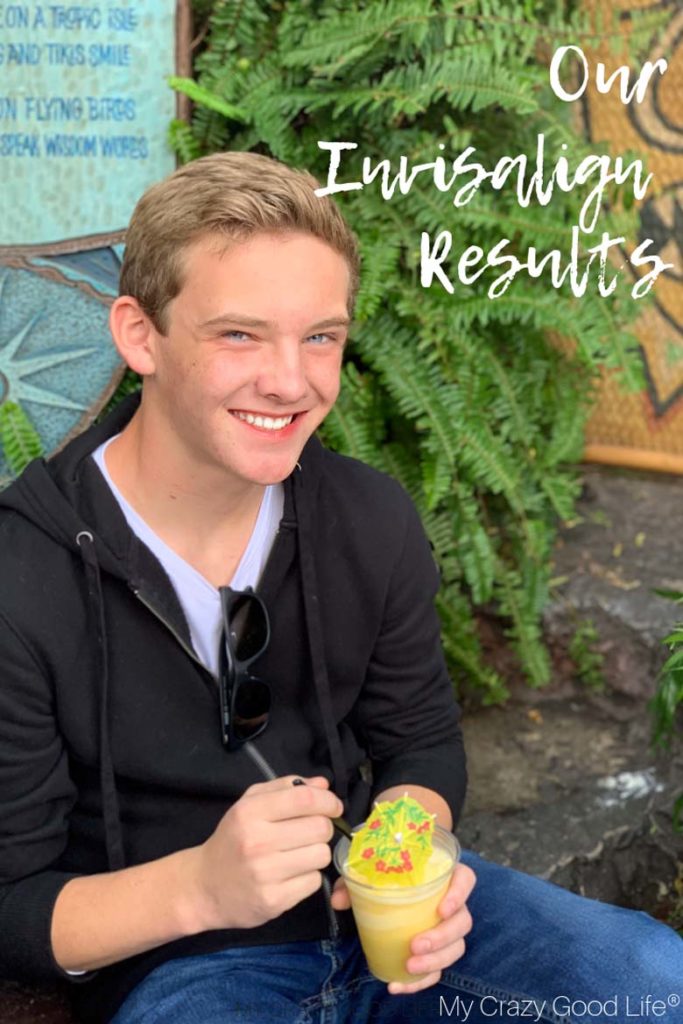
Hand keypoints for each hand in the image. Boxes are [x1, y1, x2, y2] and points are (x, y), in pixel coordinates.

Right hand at [191, 775, 343, 931]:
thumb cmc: (232, 840)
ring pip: (321, 855)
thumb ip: (285, 788)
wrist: (204, 887)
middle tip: (310, 833)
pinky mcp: (274, 900)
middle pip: (320, 827)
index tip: (333, 807)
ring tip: (298, 855)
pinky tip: (290, 875)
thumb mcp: (249, 804)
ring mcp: (265, 873)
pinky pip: (313, 882)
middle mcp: (257, 841)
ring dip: (316, 853)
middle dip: (323, 828)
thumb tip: (322, 785)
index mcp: (250, 812)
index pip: (305, 799)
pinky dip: (308, 878)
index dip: (328, 801)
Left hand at [331, 861, 475, 993]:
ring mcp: (447, 930)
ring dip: (435, 961)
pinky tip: (398, 985)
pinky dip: (420, 981)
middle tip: (416, 944)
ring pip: (456, 948)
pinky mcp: (437, 953)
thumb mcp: (367, 875)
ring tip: (410, 966)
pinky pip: (438, 970)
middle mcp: (452, 904)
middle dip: (442, 937)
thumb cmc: (385, 878)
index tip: (441, 909)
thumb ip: (353, 882)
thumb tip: (339, 900)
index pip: (465, 880)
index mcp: (442, 876)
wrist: (385, 895)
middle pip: (462, 921)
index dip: (459, 894)